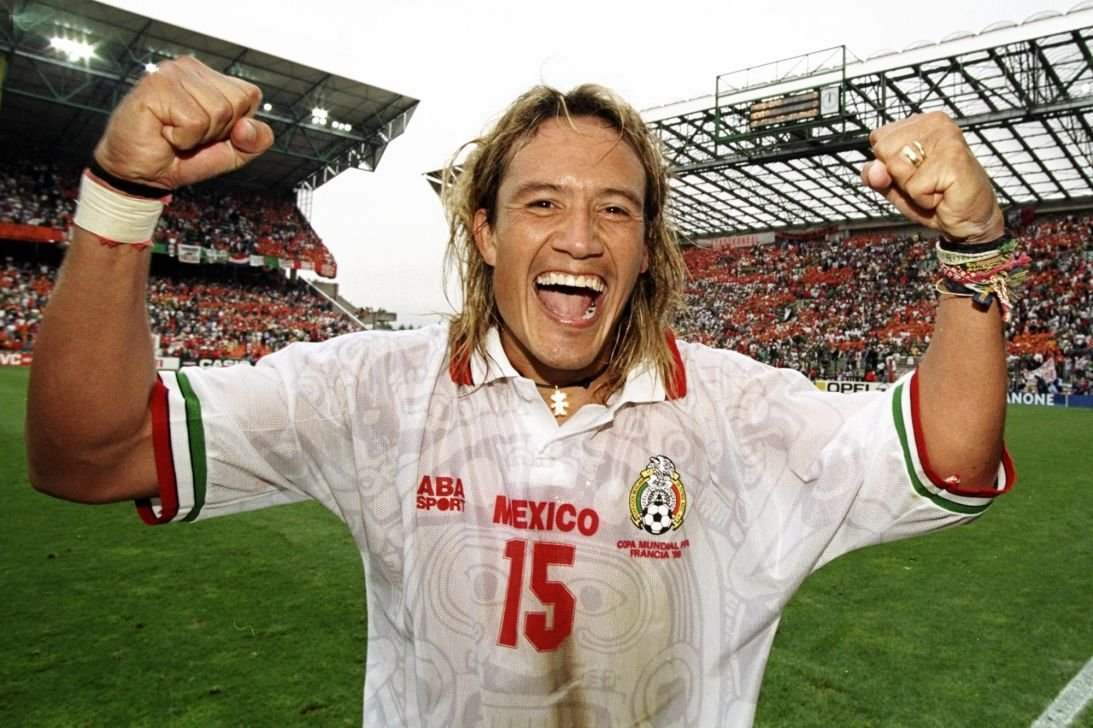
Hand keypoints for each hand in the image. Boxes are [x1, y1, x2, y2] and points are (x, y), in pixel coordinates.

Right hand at [93, 56, 273, 190]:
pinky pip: (195, 122)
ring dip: (198, 136)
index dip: (235, 126)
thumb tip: (247, 125)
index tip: (206, 132)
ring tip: (173, 132)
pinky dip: (182, 139)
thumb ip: (255, 140)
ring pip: (218, 112)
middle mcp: (191, 66)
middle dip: (217, 131)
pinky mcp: (157, 84)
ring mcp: (173, 72)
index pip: (250, 96)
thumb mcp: (232, 153)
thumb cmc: (181, 157)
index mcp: (210, 76)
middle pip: (237, 103)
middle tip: (186, 134)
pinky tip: (162, 132)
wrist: (139, 173)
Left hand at [861, 111, 1002, 243]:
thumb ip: (876, 175)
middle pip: (883, 149)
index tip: (915, 172)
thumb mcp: (895, 186)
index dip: (888, 165)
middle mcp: (934, 123)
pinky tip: (943, 193)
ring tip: (935, 186)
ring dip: (911, 188)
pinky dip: (923, 199)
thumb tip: (874, 170)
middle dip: (899, 176)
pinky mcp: (953, 157)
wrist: (969, 220)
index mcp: (920, 123)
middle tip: (927, 181)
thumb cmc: (936, 199)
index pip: (878, 138)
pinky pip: (914, 186)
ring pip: (896, 166)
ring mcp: (946, 137)